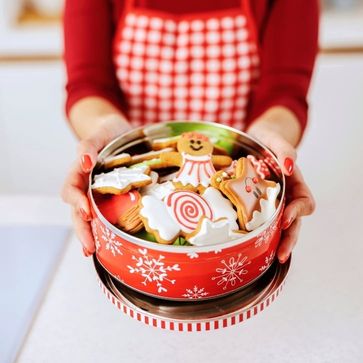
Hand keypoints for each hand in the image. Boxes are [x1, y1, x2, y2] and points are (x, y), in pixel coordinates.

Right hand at [61, 115, 131, 256]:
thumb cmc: (108, 131)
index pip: (71, 190)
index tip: (87, 212)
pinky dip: (106, 229)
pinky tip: (111, 242)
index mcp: (80, 171)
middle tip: (89, 247)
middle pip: (78, 211)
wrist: (120, 131)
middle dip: (82, 229)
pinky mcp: (111, 197)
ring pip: (90, 217)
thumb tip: (85, 162)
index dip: (76, 202)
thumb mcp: (101, 132)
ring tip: (95, 252)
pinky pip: (106, 214)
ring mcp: (98, 193)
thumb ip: (89, 145)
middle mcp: (86, 185)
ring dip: (91, 234)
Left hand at [247, 107, 315, 262]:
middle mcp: (285, 196)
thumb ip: (284, 150)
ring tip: (270, 257)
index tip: (285, 219)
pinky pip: (263, 222)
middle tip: (280, 254)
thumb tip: (289, 166)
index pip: (304, 202)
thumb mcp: (274, 139)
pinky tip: (253, 246)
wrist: (252, 139)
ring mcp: (272, 202)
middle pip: (294, 222)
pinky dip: (261, 234)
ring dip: (277, 242)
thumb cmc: (266, 138)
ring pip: (279, 227)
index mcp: (294, 182)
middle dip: (289, 238)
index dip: (297, 213)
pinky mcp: (256, 205)